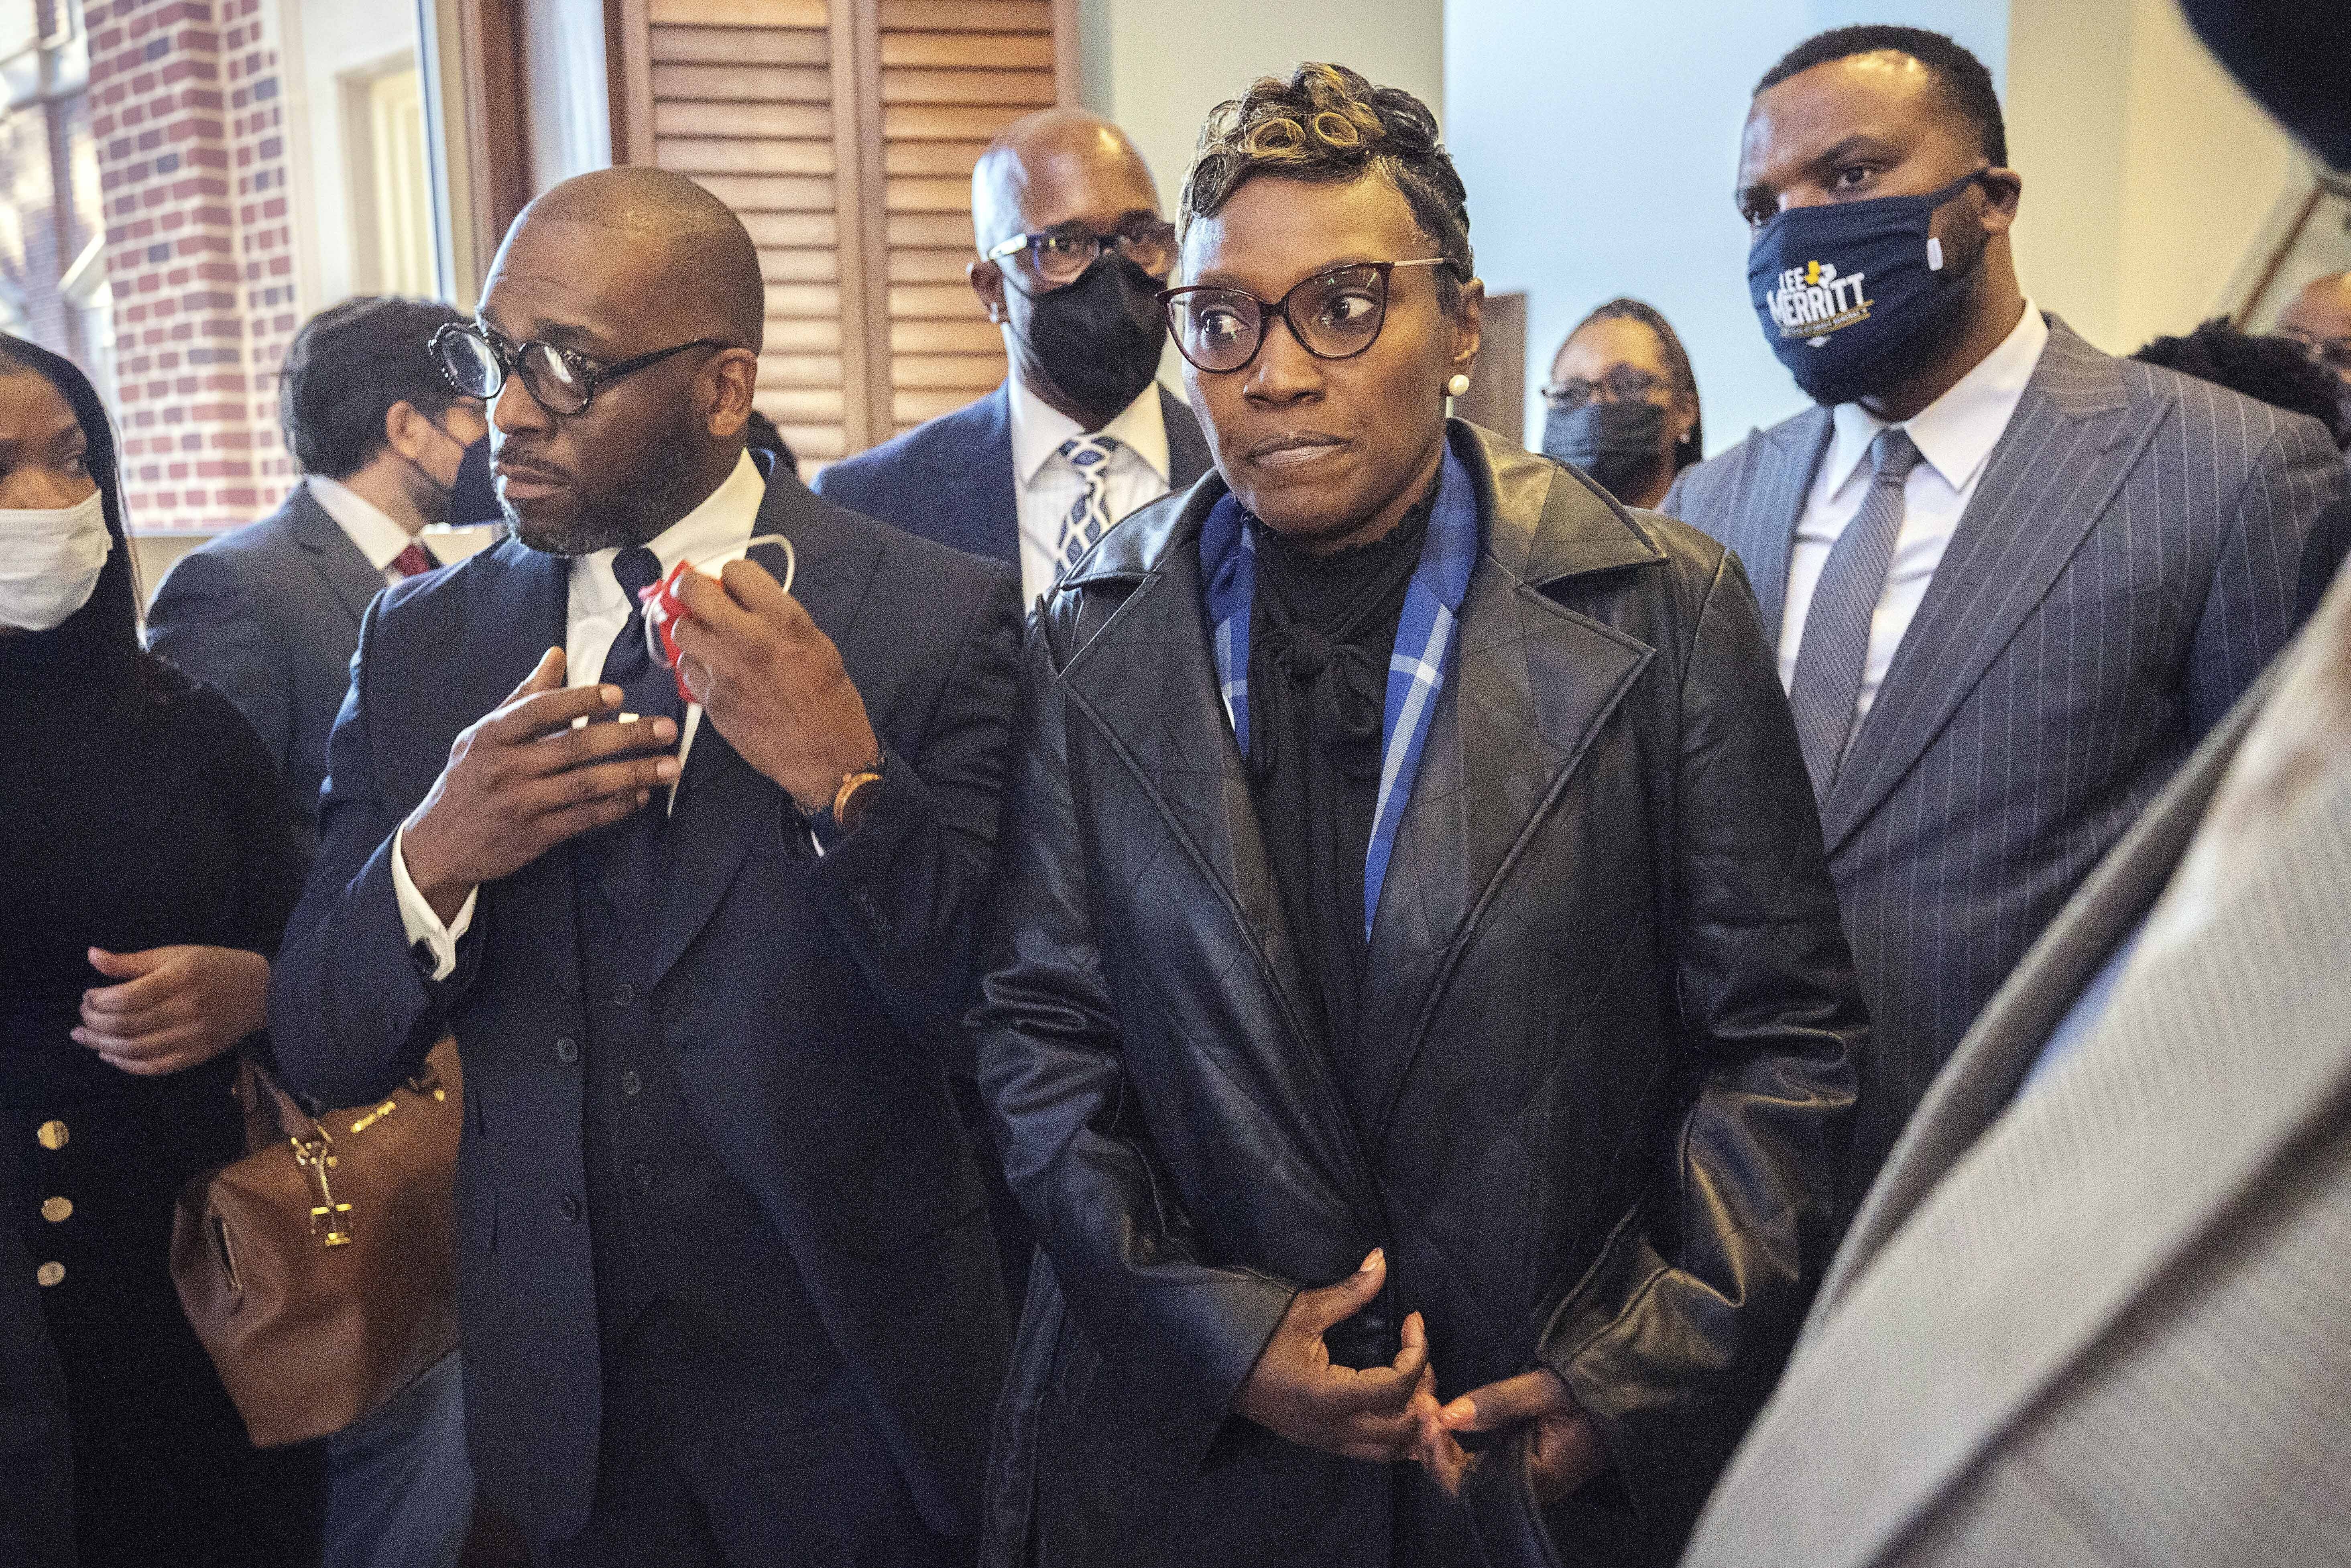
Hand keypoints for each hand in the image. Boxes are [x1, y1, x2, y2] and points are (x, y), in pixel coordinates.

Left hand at [75, 945, 268, 1075]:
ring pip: (135, 1049)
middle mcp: (188, 1009)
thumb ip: (133, 961)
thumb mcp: (176, 954)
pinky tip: (108, 1054)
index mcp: (183, 977)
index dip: (98, 1000)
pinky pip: (154, 1066)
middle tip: (83, 1015)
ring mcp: (194, 1036)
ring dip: (101, 1044)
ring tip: (84, 1036)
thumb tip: (92, 956)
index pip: (127, 997)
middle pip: (127, 1025)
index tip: (87, 996)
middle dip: (95, 1021)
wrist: (263, 992)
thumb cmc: (216, 967)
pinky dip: (125, 1064)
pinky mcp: (197, 1055)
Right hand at [400, 648, 680, 921]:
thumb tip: (556, 655)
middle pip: (574, 747)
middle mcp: (505, 767)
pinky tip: (642, 795)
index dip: (580, 701)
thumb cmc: (471, 777)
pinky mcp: (534, 836)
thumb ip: (525, 696)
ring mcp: (520, 803)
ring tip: (669, 766)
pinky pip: (584, 818)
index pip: (540, 710)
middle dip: (626, 736)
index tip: (619, 695)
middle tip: (665, 729)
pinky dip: (616, 806)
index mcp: (492, 734)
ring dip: (633, 774)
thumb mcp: (485, 733)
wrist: (440, 844)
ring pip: (586, 784)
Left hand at [668, 557, 879, 811]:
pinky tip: (714, 673)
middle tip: (698, 598)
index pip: (735, 571)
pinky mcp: (710, 699)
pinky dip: (696, 667)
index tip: (733, 587)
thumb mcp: (818, 644)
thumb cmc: (830, 701)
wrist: (825, 754)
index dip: (732, 577)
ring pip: (680, 631)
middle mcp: (747, 638)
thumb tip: (748, 601)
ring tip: (708, 640)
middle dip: (691, 590)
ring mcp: (723, 669)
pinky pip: (686, 669)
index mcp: (781, 618)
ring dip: (692, 631)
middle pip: (691, 592)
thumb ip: (780, 617)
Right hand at [1233, 1249, 1437, 1461]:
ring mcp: (1329, 1443)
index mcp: (1327, 1397)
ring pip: (1392, 1450)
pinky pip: (1375, 1452)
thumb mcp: (1303, 1311)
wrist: (1218, 1369)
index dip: (1417, 1352)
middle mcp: (1333, 1429)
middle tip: (1417, 1356)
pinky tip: (1398, 1403)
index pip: (1396, 1386)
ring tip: (1413, 1382)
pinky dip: (1397, 1434)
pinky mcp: (1325, 1445)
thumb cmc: (1258, 1337)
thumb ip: (1349, 1292)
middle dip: (1422, 1392)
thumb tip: (1382, 1260)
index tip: (1413, 1321)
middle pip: (1403, 1428)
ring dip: (1412, 1419)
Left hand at [1419, 1368, 1606, 1503]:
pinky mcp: (1516, 1459)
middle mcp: (1521, 1486)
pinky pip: (1475, 1458)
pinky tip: (1444, 1414)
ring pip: (1463, 1470)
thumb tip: (1449, 1414)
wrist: (1623, 1395)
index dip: (1440, 1454)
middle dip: (1433, 1445)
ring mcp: (1518, 1474)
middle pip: (1458, 1481)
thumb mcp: (1548, 1390)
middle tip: (1424, 1403)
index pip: (1467, 1485)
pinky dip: (1455, 1438)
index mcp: (1533, 1480)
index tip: (1430, 1414)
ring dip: (1440, 1440)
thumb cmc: (1592, 1396)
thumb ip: (1500, 1403)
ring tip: (1428, 1405)